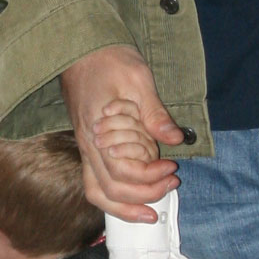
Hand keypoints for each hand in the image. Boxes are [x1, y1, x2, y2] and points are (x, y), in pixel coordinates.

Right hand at [60, 43, 182, 222]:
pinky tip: (135, 194)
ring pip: (97, 191)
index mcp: (97, 131)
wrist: (82, 49)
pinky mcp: (90, 146)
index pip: (121, 171)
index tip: (172, 167)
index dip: (149, 177)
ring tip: (151, 210)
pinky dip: (116, 194)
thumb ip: (154, 113)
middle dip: (142, 196)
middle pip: (108, 190)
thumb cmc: (109, 60)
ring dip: (125, 205)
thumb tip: (175, 139)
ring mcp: (86, 148)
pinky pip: (97, 181)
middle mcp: (88, 145)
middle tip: (170, 186)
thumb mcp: (138, 80)